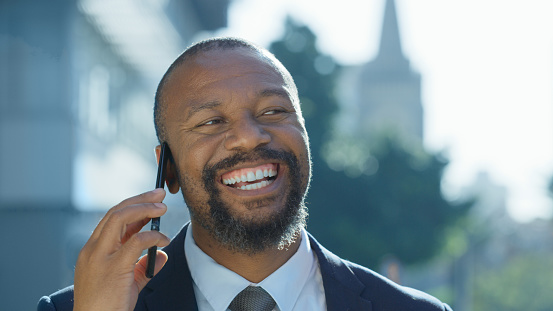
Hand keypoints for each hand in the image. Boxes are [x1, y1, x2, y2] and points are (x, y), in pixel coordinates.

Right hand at [73, 189, 170, 310]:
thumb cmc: (108, 307)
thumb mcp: (126, 282)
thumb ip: (142, 267)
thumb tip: (162, 255)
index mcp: (92, 250)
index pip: (111, 219)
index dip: (132, 206)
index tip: (150, 202)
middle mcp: (93, 249)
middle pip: (116, 212)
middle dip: (140, 199)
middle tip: (160, 194)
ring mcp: (101, 257)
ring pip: (121, 218)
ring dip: (145, 208)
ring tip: (162, 208)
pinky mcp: (114, 267)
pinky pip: (137, 241)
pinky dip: (154, 236)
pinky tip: (165, 240)